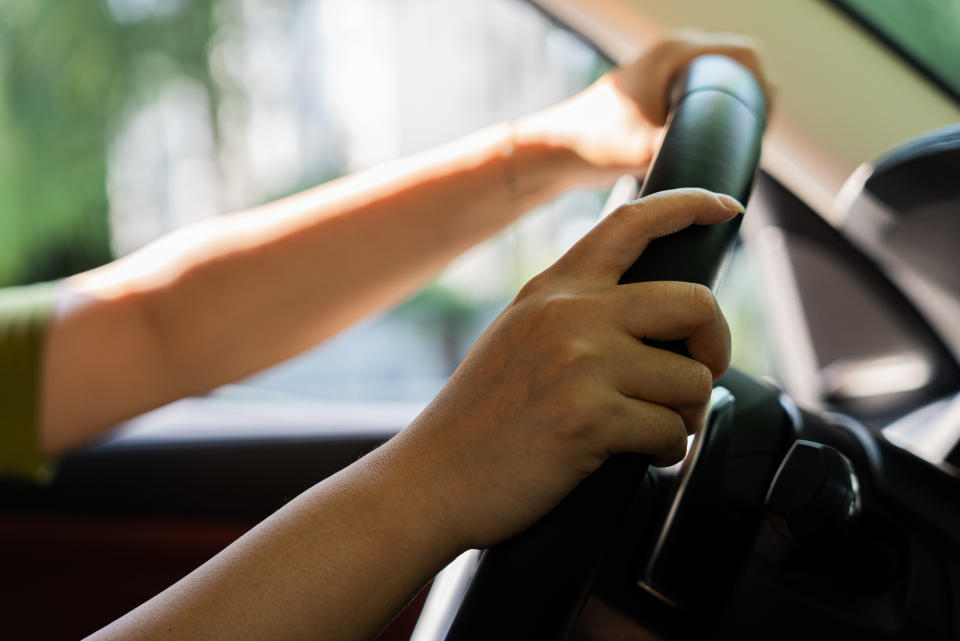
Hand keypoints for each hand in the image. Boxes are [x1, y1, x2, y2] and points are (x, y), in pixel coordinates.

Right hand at [389, 189, 738, 550]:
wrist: (430, 480)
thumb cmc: (477, 421)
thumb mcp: (517, 338)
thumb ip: (573, 315)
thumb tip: (653, 320)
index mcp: (552, 291)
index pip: (629, 223)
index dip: (687, 205)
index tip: (722, 207)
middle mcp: (569, 314)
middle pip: (694, 303)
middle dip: (715, 345)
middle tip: (699, 374)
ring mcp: (579, 362)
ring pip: (692, 379)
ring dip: (685, 414)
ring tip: (652, 431)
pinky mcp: (588, 416)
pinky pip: (672, 430)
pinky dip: (667, 451)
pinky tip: (637, 456)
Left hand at [520, 29, 773, 183]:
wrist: (559, 150)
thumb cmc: (596, 142)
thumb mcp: (647, 147)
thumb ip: (687, 151)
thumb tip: (724, 170)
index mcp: (676, 53)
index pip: (745, 56)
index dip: (765, 87)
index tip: (765, 126)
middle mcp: (674, 54)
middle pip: (737, 67)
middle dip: (754, 99)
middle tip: (756, 139)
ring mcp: (667, 72)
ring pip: (719, 82)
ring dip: (735, 106)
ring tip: (743, 143)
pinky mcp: (659, 93)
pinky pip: (702, 94)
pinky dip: (716, 112)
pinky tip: (720, 142)